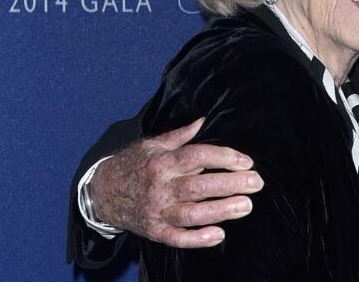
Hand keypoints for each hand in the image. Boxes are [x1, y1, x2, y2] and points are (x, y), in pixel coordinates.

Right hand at [89, 117, 263, 247]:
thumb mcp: (152, 144)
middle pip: (199, 186)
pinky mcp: (154, 231)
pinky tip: (219, 234)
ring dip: (221, 211)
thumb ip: (180, 135)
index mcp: (162, 162)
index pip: (197, 156)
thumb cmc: (132, 165)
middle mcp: (160, 187)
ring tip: (246, 206)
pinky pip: (177, 238)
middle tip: (256, 182)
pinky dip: (198, 239)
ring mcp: (157, 211)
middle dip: (231, 184)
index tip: (246, 161)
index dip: (224, 157)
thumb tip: (203, 120)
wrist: (101, 192)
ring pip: (192, 214)